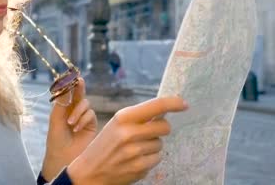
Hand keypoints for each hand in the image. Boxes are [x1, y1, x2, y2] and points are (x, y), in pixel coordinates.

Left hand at [41, 78, 97, 180]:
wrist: (63, 157)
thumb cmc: (56, 139)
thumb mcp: (56, 118)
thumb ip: (61, 101)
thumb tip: (64, 83)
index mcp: (63, 108)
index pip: (68, 92)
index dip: (69, 84)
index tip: (70, 75)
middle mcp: (74, 111)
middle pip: (79, 94)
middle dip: (79, 87)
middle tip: (79, 80)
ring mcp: (84, 117)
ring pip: (86, 104)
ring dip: (78, 111)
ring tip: (70, 123)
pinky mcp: (91, 125)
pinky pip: (91, 114)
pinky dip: (83, 119)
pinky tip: (76, 129)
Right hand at [67, 96, 188, 184]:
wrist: (89, 171)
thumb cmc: (105, 144)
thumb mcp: (117, 124)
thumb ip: (138, 117)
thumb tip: (165, 110)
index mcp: (123, 118)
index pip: (156, 106)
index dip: (174, 103)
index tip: (185, 104)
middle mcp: (129, 133)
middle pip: (164, 126)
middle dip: (161, 129)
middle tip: (148, 133)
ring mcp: (135, 152)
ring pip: (160, 145)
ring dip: (152, 146)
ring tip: (134, 149)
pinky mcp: (139, 168)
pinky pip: (156, 159)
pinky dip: (149, 159)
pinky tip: (134, 160)